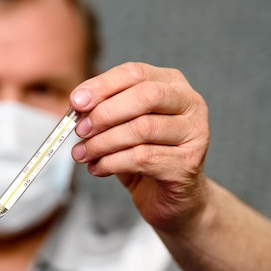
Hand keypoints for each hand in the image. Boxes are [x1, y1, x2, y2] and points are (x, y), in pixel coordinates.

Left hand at [70, 62, 209, 232]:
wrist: (174, 197)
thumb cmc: (146, 155)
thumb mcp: (123, 125)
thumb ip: (105, 110)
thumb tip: (78, 105)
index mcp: (172, 84)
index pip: (135, 73)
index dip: (102, 85)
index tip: (76, 102)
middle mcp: (190, 103)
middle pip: (146, 96)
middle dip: (106, 113)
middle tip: (80, 130)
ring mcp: (195, 133)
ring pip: (142, 129)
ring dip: (103, 142)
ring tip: (82, 154)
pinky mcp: (188, 163)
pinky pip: (142, 158)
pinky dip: (111, 163)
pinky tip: (97, 168)